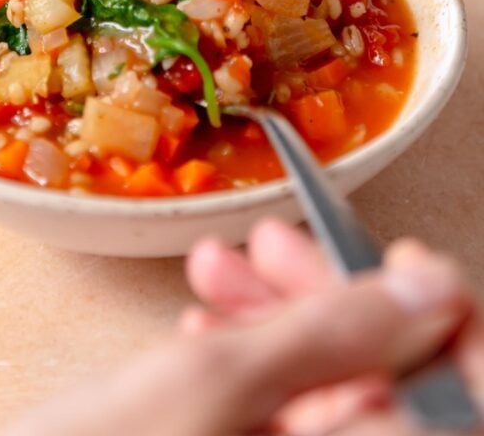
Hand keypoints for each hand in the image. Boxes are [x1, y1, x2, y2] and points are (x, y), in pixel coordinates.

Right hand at [185, 220, 483, 434]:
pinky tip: (202, 326)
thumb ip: (331, 332)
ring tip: (213, 269)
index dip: (447, 319)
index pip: (464, 397)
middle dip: (325, 300)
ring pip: (322, 397)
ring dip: (272, 320)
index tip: (403, 260)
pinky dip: (246, 365)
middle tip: (270, 242)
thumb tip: (432, 286)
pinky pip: (277, 422)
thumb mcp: (210, 384)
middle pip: (385, 386)